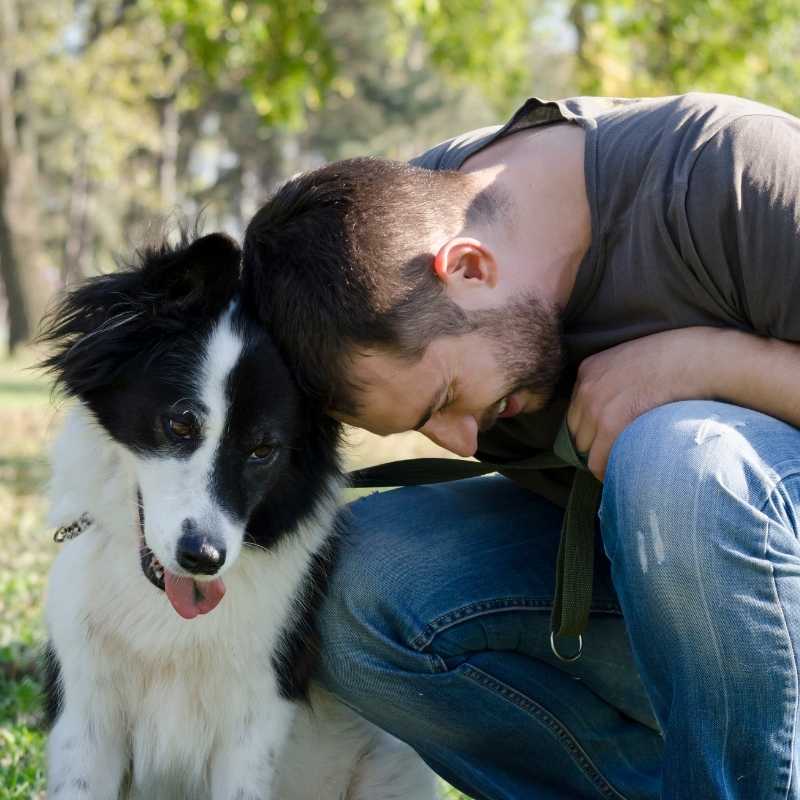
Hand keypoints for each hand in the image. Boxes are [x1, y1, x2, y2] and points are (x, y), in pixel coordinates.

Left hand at [566, 327, 716, 479]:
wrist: (697, 359)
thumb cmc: (674, 360)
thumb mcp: (631, 361)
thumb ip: (614, 381)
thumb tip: (614, 408)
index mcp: (588, 370)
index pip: (576, 412)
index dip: (591, 429)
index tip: (606, 439)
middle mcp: (586, 387)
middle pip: (577, 432)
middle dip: (594, 444)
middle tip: (617, 453)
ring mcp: (595, 406)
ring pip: (585, 449)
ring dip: (602, 457)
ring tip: (623, 462)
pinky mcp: (611, 423)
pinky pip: (598, 461)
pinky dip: (607, 471)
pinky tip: (622, 473)